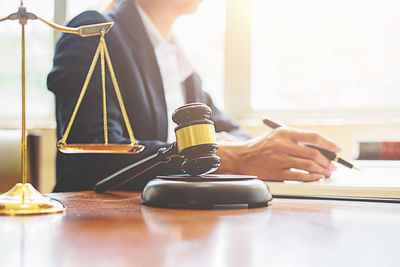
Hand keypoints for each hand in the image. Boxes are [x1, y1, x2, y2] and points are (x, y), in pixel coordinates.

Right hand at [215, 127, 340, 181]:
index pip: (313, 136)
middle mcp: (282, 145)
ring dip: (322, 170)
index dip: (329, 144)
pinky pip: (299, 177)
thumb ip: (297, 140)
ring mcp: (279, 159)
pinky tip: (317, 177)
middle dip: (327, 161)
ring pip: (308, 165)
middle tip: (333, 165)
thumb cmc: (262, 146)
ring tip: (327, 172)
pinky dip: (311, 177)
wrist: (241, 157)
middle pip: (313, 153)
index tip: (338, 149)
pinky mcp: (276, 173)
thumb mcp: (277, 136)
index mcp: (284, 132)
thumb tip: (323, 150)